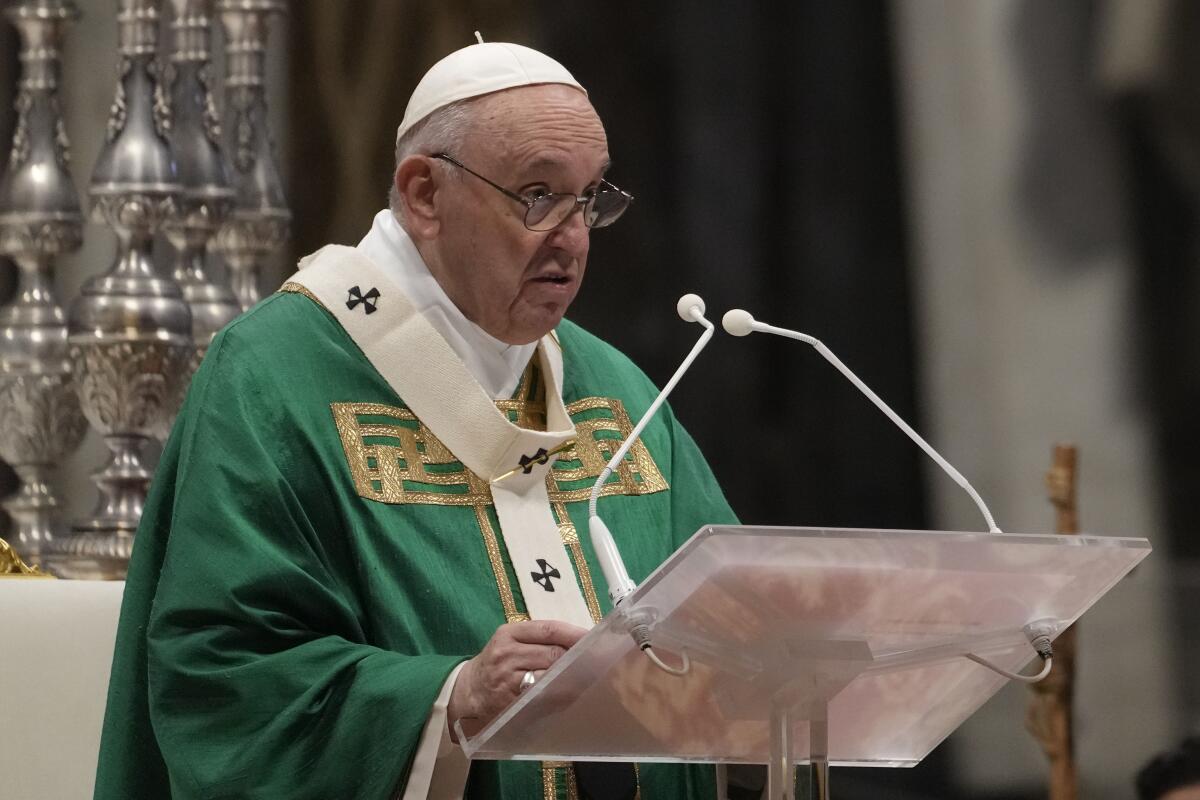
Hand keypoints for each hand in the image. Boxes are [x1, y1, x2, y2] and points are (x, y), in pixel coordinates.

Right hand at [448, 619, 585, 740]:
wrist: (467, 692)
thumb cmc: (496, 663)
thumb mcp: (510, 642)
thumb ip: (538, 640)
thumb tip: (579, 642)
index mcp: (509, 634)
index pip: (549, 629)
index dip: (575, 634)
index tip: (595, 638)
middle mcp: (507, 654)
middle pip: (552, 654)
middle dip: (577, 659)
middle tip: (598, 661)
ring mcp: (508, 680)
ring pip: (550, 677)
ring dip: (573, 679)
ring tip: (589, 678)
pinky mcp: (510, 702)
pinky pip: (542, 698)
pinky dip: (560, 696)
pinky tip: (572, 694)